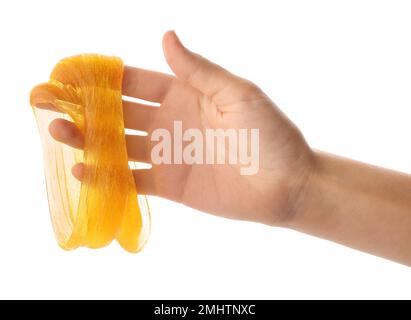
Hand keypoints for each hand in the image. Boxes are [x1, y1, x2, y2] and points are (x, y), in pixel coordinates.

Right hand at [47, 31, 314, 225]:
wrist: (286, 184)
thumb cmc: (269, 134)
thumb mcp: (236, 92)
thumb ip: (197, 70)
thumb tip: (165, 36)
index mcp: (183, 94)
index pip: (133, 82)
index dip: (101, 77)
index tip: (69, 72)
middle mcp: (169, 122)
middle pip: (117, 112)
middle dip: (83, 106)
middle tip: (47, 100)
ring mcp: (167, 154)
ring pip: (118, 145)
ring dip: (87, 139)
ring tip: (57, 132)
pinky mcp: (170, 185)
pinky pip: (132, 179)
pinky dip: (107, 176)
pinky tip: (83, 169)